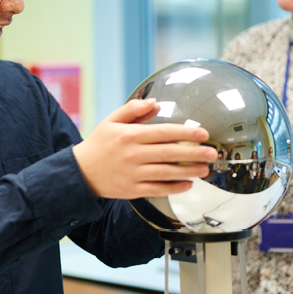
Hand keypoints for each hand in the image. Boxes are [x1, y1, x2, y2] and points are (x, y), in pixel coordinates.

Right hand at [73, 99, 216, 198]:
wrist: (80, 172)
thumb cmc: (98, 144)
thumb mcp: (111, 120)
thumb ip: (133, 109)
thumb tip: (156, 103)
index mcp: (129, 135)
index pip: (164, 132)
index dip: (186, 132)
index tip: (203, 133)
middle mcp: (133, 154)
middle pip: (170, 153)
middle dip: (194, 153)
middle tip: (212, 153)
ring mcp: (133, 174)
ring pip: (167, 173)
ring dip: (189, 171)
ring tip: (205, 169)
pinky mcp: (132, 190)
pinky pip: (158, 190)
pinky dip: (174, 188)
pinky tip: (187, 184)